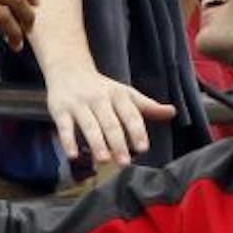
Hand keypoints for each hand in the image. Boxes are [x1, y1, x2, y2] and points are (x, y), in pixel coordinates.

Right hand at [45, 63, 174, 165]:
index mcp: (118, 95)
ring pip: (89, 125)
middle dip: (118, 142)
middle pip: (110, 122)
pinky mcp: (60, 110)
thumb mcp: (125, 94)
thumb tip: (173, 112)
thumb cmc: (101, 88)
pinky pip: (64, 127)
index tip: (143, 148)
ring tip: (104, 160)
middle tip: (124, 162)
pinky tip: (73, 155)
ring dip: (97, 143)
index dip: (136, 131)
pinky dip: (68, 141)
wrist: (68, 70)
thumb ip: (147, 106)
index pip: (130, 114)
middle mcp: (99, 98)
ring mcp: (79, 104)